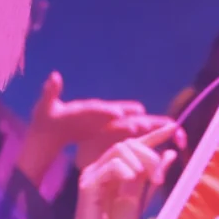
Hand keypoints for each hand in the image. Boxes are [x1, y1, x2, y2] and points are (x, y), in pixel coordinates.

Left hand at [17, 72, 178, 185]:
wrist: (50, 130)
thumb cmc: (48, 118)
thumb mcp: (45, 106)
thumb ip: (50, 92)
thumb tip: (53, 76)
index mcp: (89, 109)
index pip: (102, 109)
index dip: (112, 111)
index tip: (123, 113)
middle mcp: (103, 115)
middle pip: (126, 117)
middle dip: (144, 120)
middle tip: (165, 121)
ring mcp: (108, 126)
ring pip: (133, 127)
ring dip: (151, 130)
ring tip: (173, 130)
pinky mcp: (110, 137)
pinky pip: (130, 139)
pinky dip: (145, 140)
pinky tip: (161, 143)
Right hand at [65, 123, 180, 218]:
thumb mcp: (140, 201)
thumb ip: (151, 178)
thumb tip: (170, 153)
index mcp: (117, 174)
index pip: (135, 147)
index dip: (154, 136)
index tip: (174, 127)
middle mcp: (103, 170)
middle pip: (129, 144)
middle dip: (150, 154)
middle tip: (160, 177)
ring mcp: (94, 176)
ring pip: (119, 149)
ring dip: (140, 160)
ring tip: (149, 180)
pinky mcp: (88, 185)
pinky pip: (110, 165)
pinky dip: (125, 168)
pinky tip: (131, 178)